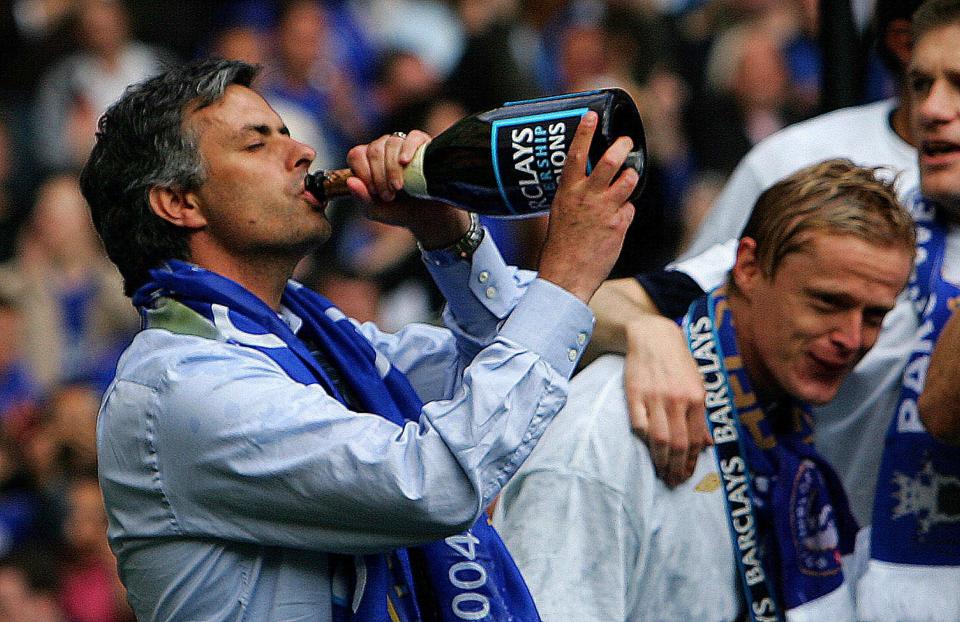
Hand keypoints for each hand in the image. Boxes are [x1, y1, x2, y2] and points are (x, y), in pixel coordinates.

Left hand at [345, 131, 468, 246]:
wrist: (428, 215)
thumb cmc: (399, 211)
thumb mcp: (376, 211)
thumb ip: (361, 198)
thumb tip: (351, 181)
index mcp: (368, 161)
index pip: (356, 154)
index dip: (363, 172)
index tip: (374, 191)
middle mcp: (384, 149)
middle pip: (374, 150)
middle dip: (379, 176)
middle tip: (389, 195)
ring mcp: (403, 145)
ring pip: (391, 144)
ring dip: (392, 169)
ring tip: (400, 187)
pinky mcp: (423, 144)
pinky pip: (412, 137)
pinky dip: (408, 148)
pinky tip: (406, 162)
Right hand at [537, 112, 637, 303]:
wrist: (566, 276)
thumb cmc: (559, 248)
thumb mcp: (558, 215)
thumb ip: (574, 198)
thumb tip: (586, 188)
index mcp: (567, 193)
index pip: (575, 155)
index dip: (584, 132)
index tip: (591, 115)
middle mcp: (586, 198)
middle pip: (609, 162)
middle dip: (622, 147)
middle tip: (626, 142)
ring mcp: (605, 211)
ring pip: (628, 181)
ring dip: (630, 176)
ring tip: (629, 176)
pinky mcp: (619, 226)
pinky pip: (629, 209)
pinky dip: (625, 212)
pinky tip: (617, 222)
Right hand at [623, 316, 710, 485]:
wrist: (653, 337)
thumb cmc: (678, 363)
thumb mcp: (697, 386)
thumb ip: (701, 416)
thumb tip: (708, 444)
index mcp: (696, 398)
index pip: (695, 439)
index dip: (692, 461)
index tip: (688, 475)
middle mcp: (677, 400)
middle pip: (678, 444)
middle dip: (677, 467)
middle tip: (674, 481)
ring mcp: (655, 398)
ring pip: (659, 439)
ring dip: (660, 460)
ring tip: (661, 472)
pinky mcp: (635, 394)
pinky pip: (638, 424)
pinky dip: (642, 439)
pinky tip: (646, 448)